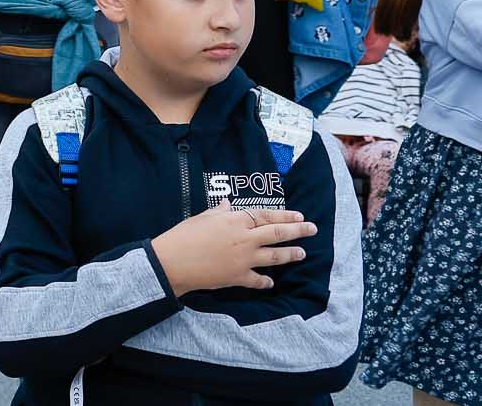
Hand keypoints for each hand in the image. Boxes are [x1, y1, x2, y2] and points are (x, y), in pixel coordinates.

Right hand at [151, 202, 315, 294]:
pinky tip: (271, 282)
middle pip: (276, 233)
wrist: (173, 261)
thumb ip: (217, 212)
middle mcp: (244, 238)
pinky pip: (257, 279)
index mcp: (234, 220)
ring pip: (274, 256)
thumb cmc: (183, 235)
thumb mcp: (200, 218)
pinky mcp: (238, 277)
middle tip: (312, 229)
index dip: (283, 215)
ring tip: (302, 253)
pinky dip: (265, 281)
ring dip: (290, 254)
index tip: (299, 216)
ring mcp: (243, 259)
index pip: (265, 215)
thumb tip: (227, 204)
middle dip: (297, 230)